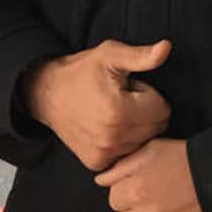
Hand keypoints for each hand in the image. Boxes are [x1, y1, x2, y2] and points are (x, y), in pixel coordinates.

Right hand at [24, 39, 171, 172]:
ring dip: (135, 127)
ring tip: (113, 112)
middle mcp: (112, 138)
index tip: (127, 88)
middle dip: (145, 112)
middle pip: (157, 128)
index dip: (147, 94)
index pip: (162, 109)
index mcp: (119, 112)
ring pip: (144, 142)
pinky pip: (127, 154)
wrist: (46, 93)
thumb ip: (141, 56)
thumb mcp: (110, 55)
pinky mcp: (97, 162)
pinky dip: (123, 142)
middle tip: (121, 99)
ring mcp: (104, 153)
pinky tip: (107, 128)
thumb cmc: (80, 72)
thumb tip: (166, 48)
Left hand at [95, 139, 211, 211]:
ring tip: (178, 206)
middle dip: (139, 209)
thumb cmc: (189, 159)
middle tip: (162, 195)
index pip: (115, 200)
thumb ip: (122, 167)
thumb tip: (101, 181)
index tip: (147, 183)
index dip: (130, 190)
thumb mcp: (153, 150)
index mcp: (133, 194)